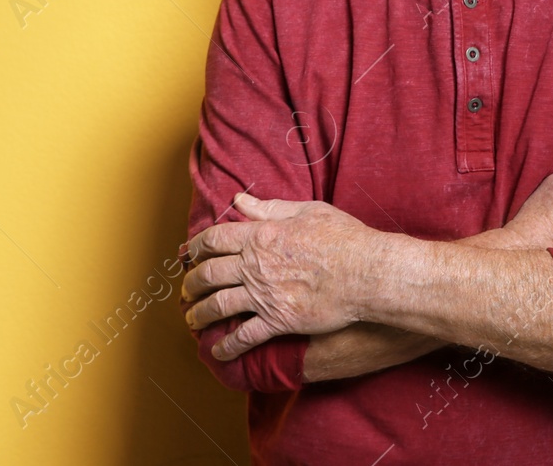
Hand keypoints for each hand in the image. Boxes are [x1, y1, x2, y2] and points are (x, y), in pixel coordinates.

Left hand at [181, 192, 388, 360]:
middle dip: (192, 283)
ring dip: (200, 314)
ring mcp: (264, 295)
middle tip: (185, 289)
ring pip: (219, 306)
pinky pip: (245, 336)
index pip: (214, 239)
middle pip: (209, 274)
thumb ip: (268, 208)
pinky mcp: (279, 321)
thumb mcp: (305, 211)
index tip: (188, 254)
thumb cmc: (342, 238)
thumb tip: (239, 200)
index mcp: (259, 235)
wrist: (367, 273)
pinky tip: (218, 352)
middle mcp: (254, 265)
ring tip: (191, 319)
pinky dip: (228, 346)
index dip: (195, 247)